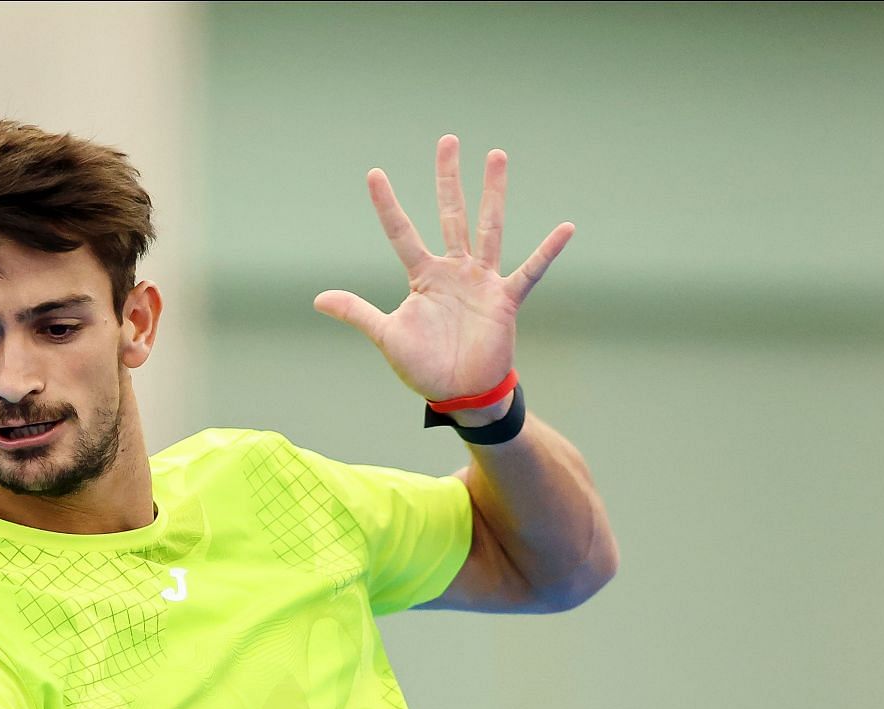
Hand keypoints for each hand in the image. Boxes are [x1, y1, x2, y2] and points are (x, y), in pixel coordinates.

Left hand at [313, 135, 573, 404]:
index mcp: (424, 276)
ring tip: (495, 155)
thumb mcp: (386, 336)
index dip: (387, 205)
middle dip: (448, 179)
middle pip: (450, 214)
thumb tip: (317, 299)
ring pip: (488, 228)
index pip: (402, 233)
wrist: (459, 393)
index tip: (374, 173)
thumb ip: (357, 313)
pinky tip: (566, 228)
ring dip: (492, 193)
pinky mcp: (505, 300)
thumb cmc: (423, 365)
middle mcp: (454, 270)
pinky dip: (547, 252)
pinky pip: (530, 272)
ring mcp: (482, 281)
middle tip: (447, 141)